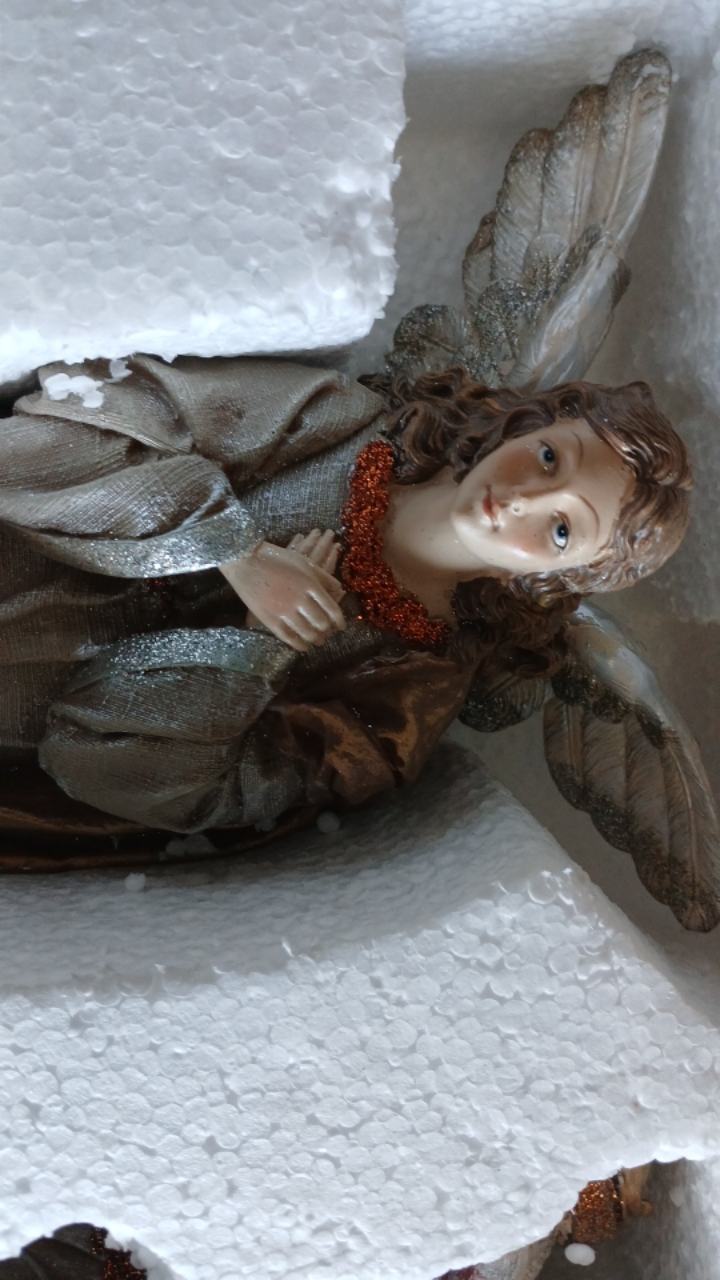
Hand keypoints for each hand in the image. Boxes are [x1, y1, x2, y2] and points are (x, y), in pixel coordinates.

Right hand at [220, 530, 344, 651]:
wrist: (246, 562)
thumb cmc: (277, 559)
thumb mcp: (304, 563)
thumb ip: (324, 577)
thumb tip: (340, 590)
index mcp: (311, 585)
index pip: (332, 610)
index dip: (339, 622)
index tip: (340, 626)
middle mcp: (300, 600)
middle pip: (321, 624)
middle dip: (327, 632)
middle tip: (327, 633)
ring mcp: (284, 611)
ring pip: (307, 633)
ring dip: (315, 640)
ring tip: (316, 640)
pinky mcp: (270, 620)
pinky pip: (288, 638)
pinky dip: (299, 645)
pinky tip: (303, 646)